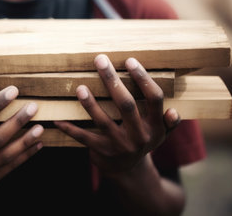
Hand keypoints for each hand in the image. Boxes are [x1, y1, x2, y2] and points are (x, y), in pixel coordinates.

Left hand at [55, 54, 179, 176]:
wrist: (127, 170)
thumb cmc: (141, 139)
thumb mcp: (159, 133)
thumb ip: (168, 122)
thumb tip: (173, 111)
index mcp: (156, 127)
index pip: (154, 98)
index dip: (143, 79)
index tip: (128, 61)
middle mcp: (140, 137)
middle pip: (127, 104)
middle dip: (112, 80)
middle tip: (100, 60)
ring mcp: (120, 146)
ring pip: (103, 121)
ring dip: (90, 103)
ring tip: (80, 88)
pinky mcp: (101, 152)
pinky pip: (83, 137)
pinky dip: (69, 128)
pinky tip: (57, 119)